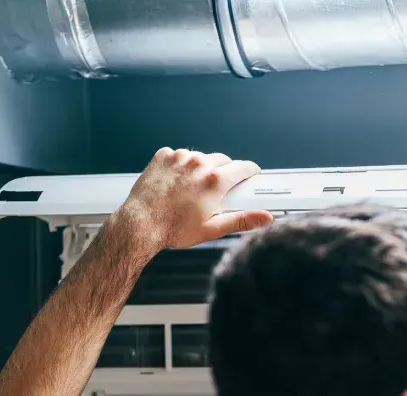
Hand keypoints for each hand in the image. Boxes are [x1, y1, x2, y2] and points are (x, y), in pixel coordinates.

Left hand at [117, 148, 274, 250]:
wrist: (140, 224)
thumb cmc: (174, 229)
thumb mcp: (212, 229)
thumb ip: (242, 220)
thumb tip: (266, 218)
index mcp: (215, 181)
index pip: (242, 167)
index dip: (250, 171)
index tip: (251, 174)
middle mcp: (199, 164)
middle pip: (222, 160)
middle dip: (224, 171)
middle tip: (219, 188)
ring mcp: (179, 158)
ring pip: (200, 156)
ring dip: (202, 168)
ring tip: (194, 187)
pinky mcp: (163, 156)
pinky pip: (179, 155)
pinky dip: (181, 165)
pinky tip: (176, 182)